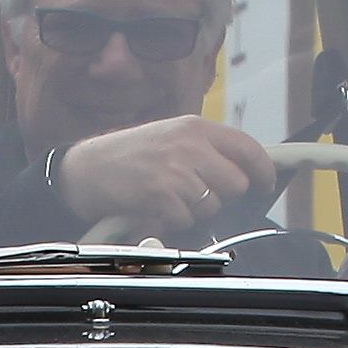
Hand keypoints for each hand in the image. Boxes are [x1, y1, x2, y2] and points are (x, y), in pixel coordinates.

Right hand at [54, 114, 280, 238]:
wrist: (83, 169)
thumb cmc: (126, 156)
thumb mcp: (168, 137)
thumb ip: (205, 149)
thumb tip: (243, 172)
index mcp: (194, 127)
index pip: (248, 148)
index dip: (263, 171)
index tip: (264, 184)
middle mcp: (189, 144)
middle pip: (237, 183)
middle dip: (222, 195)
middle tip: (197, 193)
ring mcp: (176, 170)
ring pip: (213, 205)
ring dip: (194, 210)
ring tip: (168, 197)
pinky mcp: (162, 195)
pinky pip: (188, 220)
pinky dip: (173, 220)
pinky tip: (154, 206)